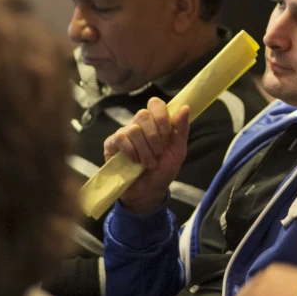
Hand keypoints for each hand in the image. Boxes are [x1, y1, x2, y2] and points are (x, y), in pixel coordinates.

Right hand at [102, 97, 189, 213]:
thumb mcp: (178, 151)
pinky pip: (120, 138)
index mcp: (156, 123)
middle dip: (154, 136)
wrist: (149, 191)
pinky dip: (131, 151)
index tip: (166, 134)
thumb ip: (182, 129)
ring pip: (133, 129)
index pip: (155, 104)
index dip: (161, 116)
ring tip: (149, 163)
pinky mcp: (111, 144)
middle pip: (143, 114)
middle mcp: (140, 125)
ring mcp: (125, 133)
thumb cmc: (164, 170)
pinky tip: (135, 161)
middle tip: (158, 152)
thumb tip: (185, 107)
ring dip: (144, 149)